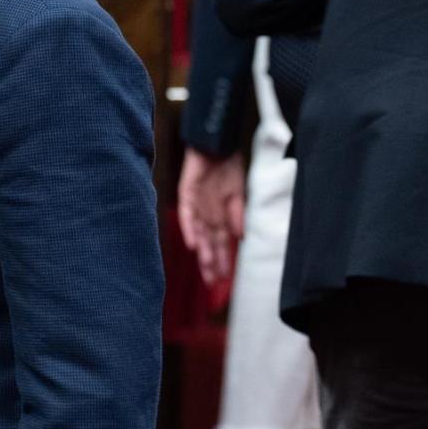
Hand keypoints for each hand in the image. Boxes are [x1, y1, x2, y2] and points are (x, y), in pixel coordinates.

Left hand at [177, 148, 245, 285]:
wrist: (218, 145)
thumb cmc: (228, 167)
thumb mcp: (238, 193)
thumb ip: (237, 215)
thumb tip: (241, 238)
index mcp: (219, 216)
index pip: (221, 244)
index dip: (223, 260)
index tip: (224, 279)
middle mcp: (206, 214)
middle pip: (209, 243)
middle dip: (211, 263)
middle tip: (212, 283)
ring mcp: (195, 205)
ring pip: (198, 233)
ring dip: (203, 251)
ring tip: (206, 268)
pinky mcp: (186, 195)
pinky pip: (186, 215)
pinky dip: (190, 229)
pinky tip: (193, 244)